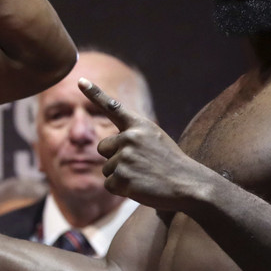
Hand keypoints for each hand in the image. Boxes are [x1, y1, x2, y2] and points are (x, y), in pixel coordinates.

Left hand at [78, 77, 203, 212]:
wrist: (189, 185)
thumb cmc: (171, 163)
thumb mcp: (155, 139)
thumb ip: (133, 136)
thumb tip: (105, 146)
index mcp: (139, 125)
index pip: (112, 106)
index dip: (94, 93)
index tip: (81, 81)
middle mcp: (130, 137)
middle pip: (103, 148)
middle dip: (115, 158)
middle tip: (139, 165)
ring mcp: (126, 157)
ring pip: (106, 168)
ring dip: (121, 176)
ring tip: (143, 176)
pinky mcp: (123, 177)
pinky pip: (109, 185)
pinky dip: (121, 189)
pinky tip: (140, 187)